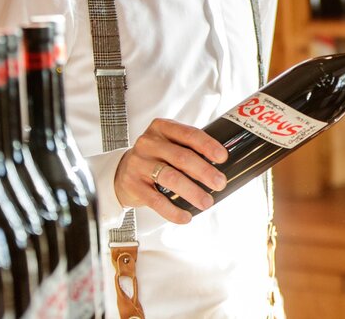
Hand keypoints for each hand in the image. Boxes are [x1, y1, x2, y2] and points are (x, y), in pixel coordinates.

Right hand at [114, 117, 228, 223]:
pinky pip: (155, 200)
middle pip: (182, 157)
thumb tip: (223, 167)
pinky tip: (186, 216)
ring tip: (207, 202)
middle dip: (204, 172)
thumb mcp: (169, 144)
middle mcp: (149, 143)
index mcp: (162, 128)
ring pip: (170, 177)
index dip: (208, 145)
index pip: (189, 134)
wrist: (121, 172)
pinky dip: (173, 210)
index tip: (223, 158)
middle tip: (220, 183)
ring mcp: (139, 164)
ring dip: (192, 192)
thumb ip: (189, 148)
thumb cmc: (156, 157)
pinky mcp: (133, 185)